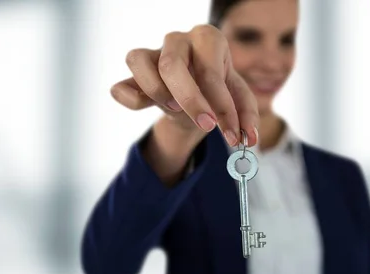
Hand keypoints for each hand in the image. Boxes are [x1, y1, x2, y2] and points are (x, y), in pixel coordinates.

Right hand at [110, 24, 258, 146]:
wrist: (196, 95)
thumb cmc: (218, 89)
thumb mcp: (238, 98)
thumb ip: (246, 115)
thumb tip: (249, 138)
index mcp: (208, 39)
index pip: (211, 72)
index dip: (222, 107)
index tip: (232, 134)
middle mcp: (178, 39)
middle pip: (172, 65)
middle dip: (190, 101)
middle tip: (207, 125)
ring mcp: (152, 52)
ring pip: (139, 62)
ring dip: (157, 93)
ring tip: (174, 109)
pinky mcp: (135, 74)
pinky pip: (121, 85)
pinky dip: (130, 99)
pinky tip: (146, 106)